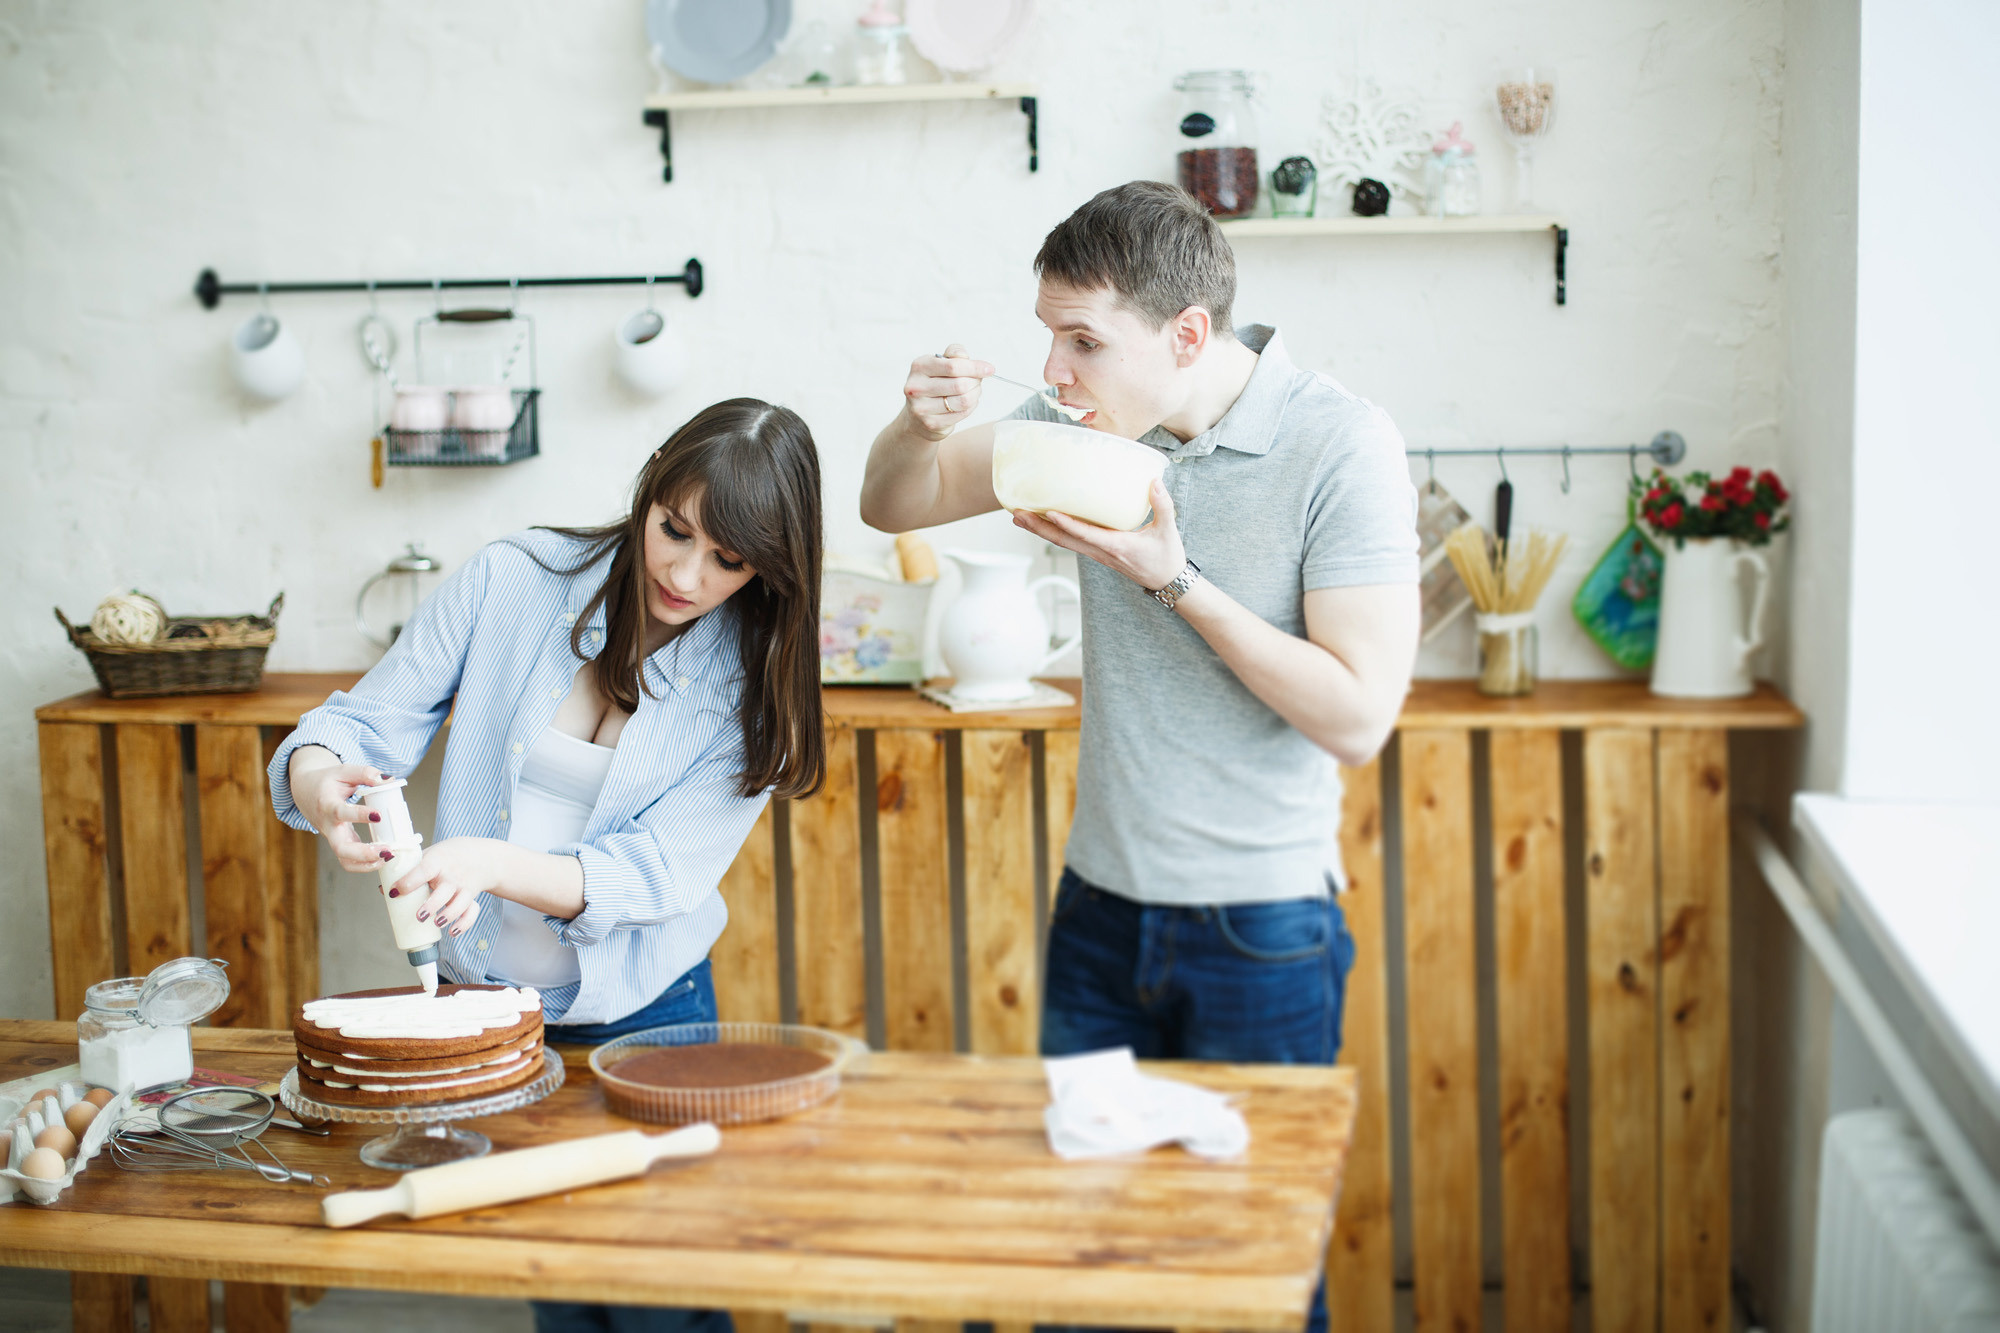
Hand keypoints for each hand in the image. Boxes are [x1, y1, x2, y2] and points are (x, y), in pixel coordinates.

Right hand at [291, 756, 396, 872]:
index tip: (378, 815)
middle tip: (388, 850)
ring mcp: (333, 838)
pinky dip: (366, 864)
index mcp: (328, 805)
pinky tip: (385, 858)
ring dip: (367, 864)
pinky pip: (350, 861)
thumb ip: (365, 773)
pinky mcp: (340, 844)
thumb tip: (388, 780)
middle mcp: (329, 826)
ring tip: (389, 856)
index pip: (341, 813)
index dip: (359, 815)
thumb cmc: (326, 781)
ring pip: (345, 860)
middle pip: (341, 848)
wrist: (305, 791)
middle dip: (365, 853)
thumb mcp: (344, 770)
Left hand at [386, 837, 510, 935]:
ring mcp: (464, 887)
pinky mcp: (472, 897)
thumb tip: (384, 889)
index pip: (422, 871)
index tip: (394, 892)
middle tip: (420, 916)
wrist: (480, 855)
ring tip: (437, 923)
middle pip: (444, 891)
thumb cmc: (446, 857)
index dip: (408, 882)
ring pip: (460, 903)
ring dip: (449, 915)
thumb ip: (409, 872)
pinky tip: (453, 931)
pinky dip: (464, 923)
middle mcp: (452, 875)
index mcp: (437, 861)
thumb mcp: (429, 856)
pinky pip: (472, 912)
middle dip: (432, 905)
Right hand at [902, 343, 996, 440]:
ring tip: (973, 391)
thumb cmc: (934, 383)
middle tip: (978, 382)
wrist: (917, 415)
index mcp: (919, 366)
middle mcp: (916, 387)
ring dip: (975, 394)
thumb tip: (966, 357)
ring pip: (964, 400)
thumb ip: (954, 354)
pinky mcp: (931, 423)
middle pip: (960, 384)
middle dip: (976, 382)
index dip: (975, 367)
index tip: (989, 369)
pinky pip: (962, 413)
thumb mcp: (940, 363)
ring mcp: (922, 407)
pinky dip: (971, 407)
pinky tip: (967, 403)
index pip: (953, 366)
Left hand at [1011, 477, 1187, 593]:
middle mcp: (1101, 552)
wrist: (1167, 583)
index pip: (1086, 534)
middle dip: (1039, 527)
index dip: (1067, 524)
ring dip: (1040, 530)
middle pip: (1063, 541)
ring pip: (1063, 543)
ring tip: (1019, 516)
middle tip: (1017, 513)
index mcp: (1117, 546)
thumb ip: (1162, 505)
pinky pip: (1071, 542)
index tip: (1049, 513)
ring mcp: (1097, 554)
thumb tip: (1154, 481)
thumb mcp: (1168, 530)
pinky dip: (1053, 532)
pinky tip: (1042, 522)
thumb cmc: (1167, 557)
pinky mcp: (1097, 553)